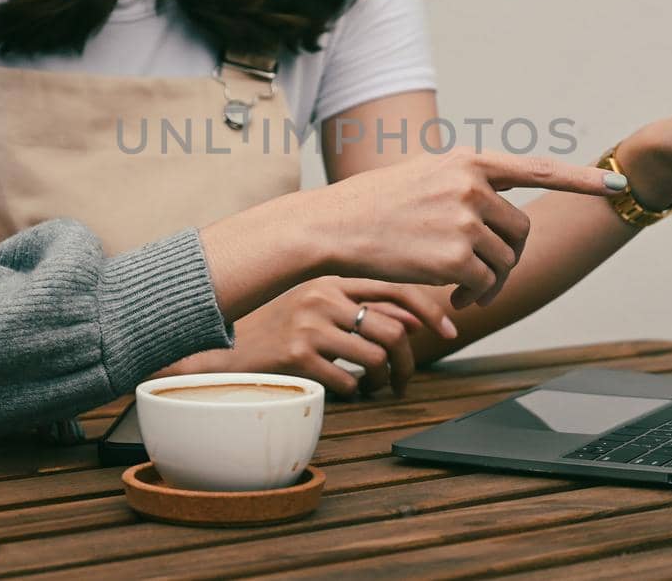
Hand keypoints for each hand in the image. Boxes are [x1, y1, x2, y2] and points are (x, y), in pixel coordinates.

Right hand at [215, 277, 457, 396]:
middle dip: (409, 362)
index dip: (430, 312)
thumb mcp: (317, 306)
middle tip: (405, 382)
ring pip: (377, 357)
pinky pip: (349, 380)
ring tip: (375, 389)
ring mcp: (309, 325)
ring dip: (384, 381)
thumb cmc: (275, 327)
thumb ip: (362, 306)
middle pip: (394, 329)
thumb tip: (417, 321)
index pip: (397, 288)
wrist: (221, 349)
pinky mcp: (297, 355)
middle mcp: (323, 296)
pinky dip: (355, 392)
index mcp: (331, 279)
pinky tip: (345, 391)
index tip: (449, 333)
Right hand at [316, 149, 624, 308]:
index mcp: (467, 162)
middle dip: (508, 258)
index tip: (616, 186)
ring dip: (489, 282)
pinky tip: (452, 297)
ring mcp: (464, 219)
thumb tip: (500, 212)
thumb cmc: (373, 206)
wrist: (332, 226)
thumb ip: (466, 185)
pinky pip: (485, 283)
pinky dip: (474, 295)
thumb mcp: (424, 177)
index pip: (536, 169)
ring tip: (461, 289)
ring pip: (505, 260)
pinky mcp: (455, 255)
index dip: (581, 179)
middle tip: (481, 279)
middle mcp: (471, 185)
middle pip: (520, 230)